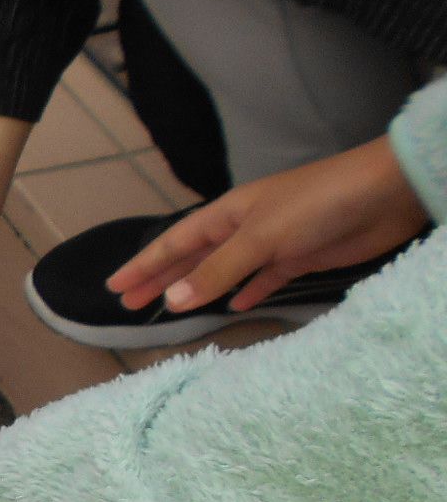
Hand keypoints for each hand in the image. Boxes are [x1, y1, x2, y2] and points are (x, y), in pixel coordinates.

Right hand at [108, 138, 427, 315]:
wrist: (385, 193)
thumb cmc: (317, 204)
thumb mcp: (260, 238)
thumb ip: (217, 271)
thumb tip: (172, 301)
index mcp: (228, 214)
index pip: (174, 243)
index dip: (144, 264)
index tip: (115, 286)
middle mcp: (245, 227)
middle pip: (192, 258)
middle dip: (161, 278)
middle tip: (130, 302)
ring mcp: (273, 243)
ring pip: (223, 271)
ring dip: (198, 288)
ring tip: (171, 308)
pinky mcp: (301, 257)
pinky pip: (264, 279)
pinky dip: (248, 292)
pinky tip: (236, 307)